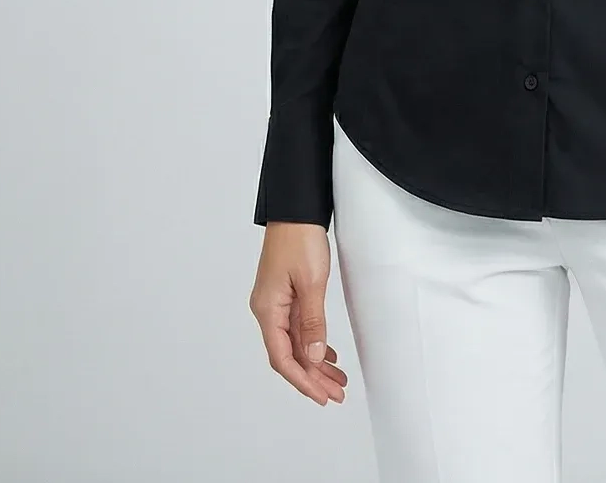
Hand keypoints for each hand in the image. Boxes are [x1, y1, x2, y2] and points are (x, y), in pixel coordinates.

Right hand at [250, 221, 348, 405]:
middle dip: (312, 377)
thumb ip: (312, 322)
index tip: (322, 396)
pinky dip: (312, 342)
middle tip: (336, 394)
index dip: (302, 380)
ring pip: (295, 343)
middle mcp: (267, 310)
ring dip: (314, 362)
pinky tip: (327, 353)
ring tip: (338, 379)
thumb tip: (312, 357)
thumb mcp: (311, 283)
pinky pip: (297, 328)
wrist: (296, 209)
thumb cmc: (300, 240)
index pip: (282, 358)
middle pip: (288, 355)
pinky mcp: (286, 294)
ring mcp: (276, 303)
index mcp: (267, 310)